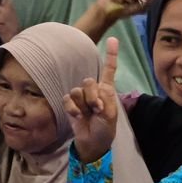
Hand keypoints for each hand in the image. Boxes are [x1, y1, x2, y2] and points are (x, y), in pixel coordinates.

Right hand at [64, 36, 120, 163]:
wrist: (92, 143)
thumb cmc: (105, 129)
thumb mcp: (111, 115)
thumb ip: (105, 99)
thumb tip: (95, 86)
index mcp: (107, 90)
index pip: (108, 70)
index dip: (111, 55)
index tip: (113, 39)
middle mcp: (93, 90)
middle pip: (88, 81)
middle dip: (92, 96)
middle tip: (97, 109)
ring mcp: (81, 97)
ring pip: (77, 90)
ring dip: (83, 104)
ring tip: (88, 114)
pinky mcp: (70, 104)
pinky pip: (68, 99)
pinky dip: (73, 108)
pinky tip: (78, 116)